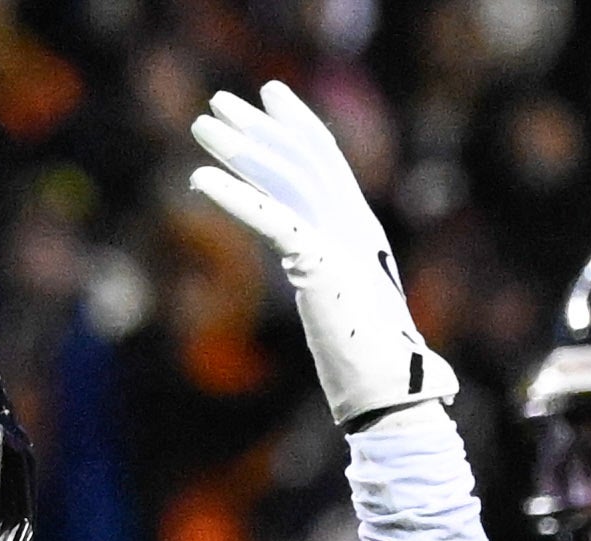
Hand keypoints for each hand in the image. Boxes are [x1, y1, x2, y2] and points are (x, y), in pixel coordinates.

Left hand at [185, 82, 455, 430]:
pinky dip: (234, 196)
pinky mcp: (319, 265)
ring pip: (285, 176)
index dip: (296, 125)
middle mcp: (354, 226)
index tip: (269, 97)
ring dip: (240, 149)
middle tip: (219, 104)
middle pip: (303, 157)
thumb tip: (309, 266)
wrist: (391, 393)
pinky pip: (271, 219)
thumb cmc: (368, 363)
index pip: (327, 161)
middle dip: (259, 127)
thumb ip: (328, 272)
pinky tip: (199, 179)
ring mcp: (341, 242)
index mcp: (361, 231)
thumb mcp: (345, 302)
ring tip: (202, 127)